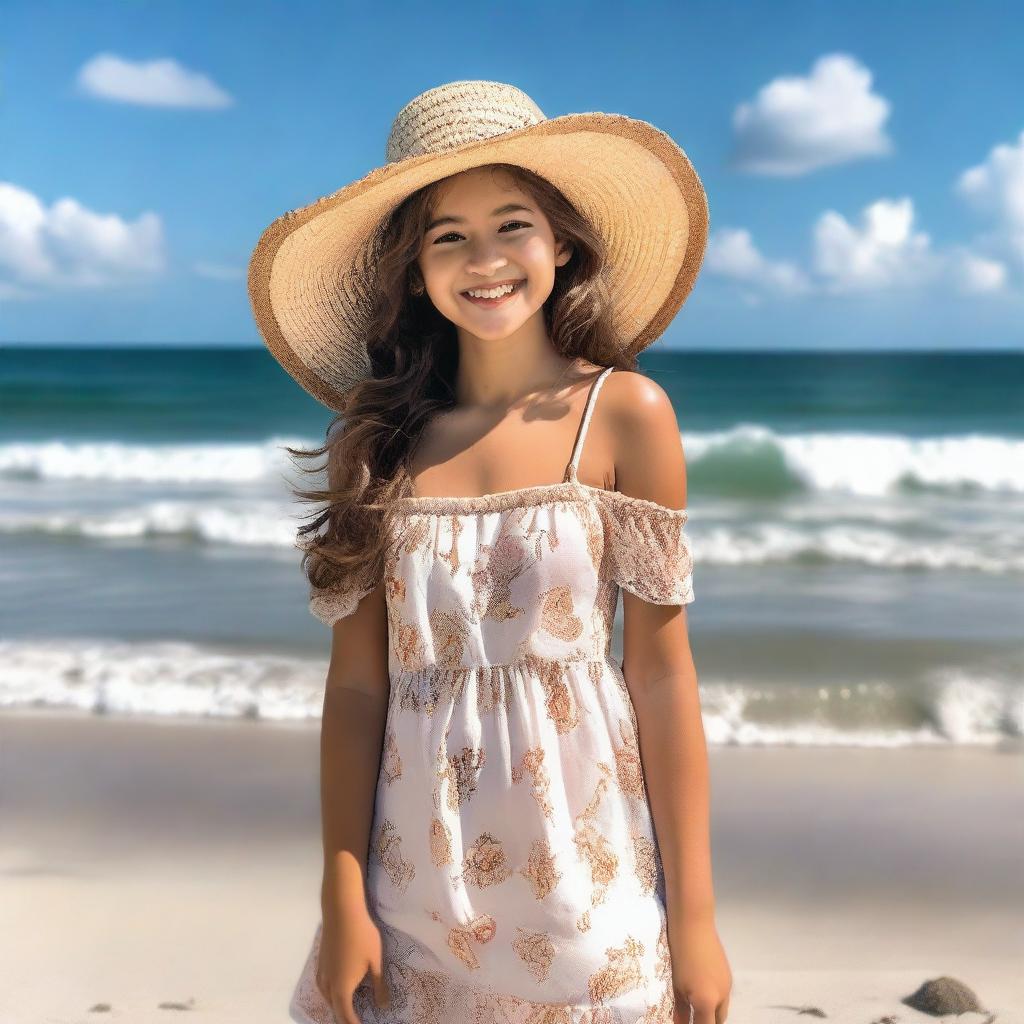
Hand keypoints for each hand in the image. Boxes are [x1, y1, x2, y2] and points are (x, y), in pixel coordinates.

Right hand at [317, 896, 390, 1023]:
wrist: (341, 912)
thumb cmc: (362, 936)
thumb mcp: (375, 961)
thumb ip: (378, 985)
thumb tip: (382, 1006)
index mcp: (342, 988)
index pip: (346, 1016)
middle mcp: (328, 984)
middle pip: (334, 1009)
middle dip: (344, 1018)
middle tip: (356, 1020)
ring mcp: (322, 972)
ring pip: (326, 998)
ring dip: (337, 1006)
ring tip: (348, 1009)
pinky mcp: (320, 962)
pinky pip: (323, 987)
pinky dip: (330, 994)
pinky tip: (336, 989)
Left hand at [668, 914, 731, 1023]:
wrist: (693, 922)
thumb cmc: (679, 952)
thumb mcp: (676, 984)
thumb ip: (680, 1009)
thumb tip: (679, 1023)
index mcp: (707, 1002)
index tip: (687, 1023)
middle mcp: (722, 996)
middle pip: (718, 1021)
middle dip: (707, 1022)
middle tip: (693, 1017)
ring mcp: (727, 984)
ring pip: (722, 1008)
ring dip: (712, 1012)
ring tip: (696, 1007)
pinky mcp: (727, 974)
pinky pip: (723, 995)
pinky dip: (715, 999)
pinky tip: (702, 989)